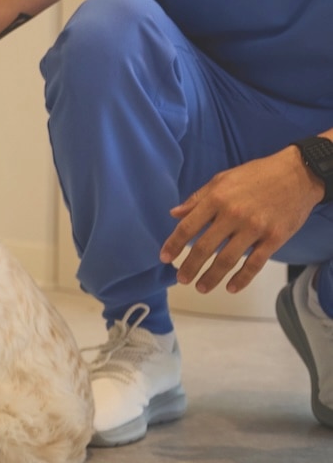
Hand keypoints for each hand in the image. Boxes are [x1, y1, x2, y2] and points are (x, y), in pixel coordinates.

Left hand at [159, 147, 321, 293]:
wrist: (297, 175)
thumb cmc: (256, 175)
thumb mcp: (222, 179)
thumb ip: (198, 199)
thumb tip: (174, 214)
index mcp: (217, 199)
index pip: (188, 227)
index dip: (174, 244)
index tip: (164, 258)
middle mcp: (233, 215)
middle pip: (205, 247)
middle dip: (190, 266)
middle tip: (181, 279)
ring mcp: (255, 228)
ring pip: (227, 259)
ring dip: (212, 277)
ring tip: (201, 287)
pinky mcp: (275, 238)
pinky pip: (255, 263)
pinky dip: (242, 278)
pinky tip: (231, 288)